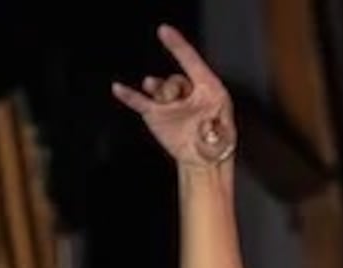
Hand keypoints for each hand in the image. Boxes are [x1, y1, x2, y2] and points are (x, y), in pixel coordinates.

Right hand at [111, 26, 236, 169]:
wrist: (202, 160)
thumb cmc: (216, 143)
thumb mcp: (225, 131)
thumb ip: (216, 126)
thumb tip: (204, 128)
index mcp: (207, 88)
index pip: (190, 60)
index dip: (176, 45)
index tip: (163, 31)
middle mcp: (187, 91)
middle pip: (174, 80)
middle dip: (174, 91)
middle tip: (180, 107)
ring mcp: (170, 102)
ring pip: (159, 89)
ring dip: (159, 93)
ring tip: (166, 106)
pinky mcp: (156, 115)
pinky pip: (139, 102)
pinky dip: (129, 96)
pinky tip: (117, 88)